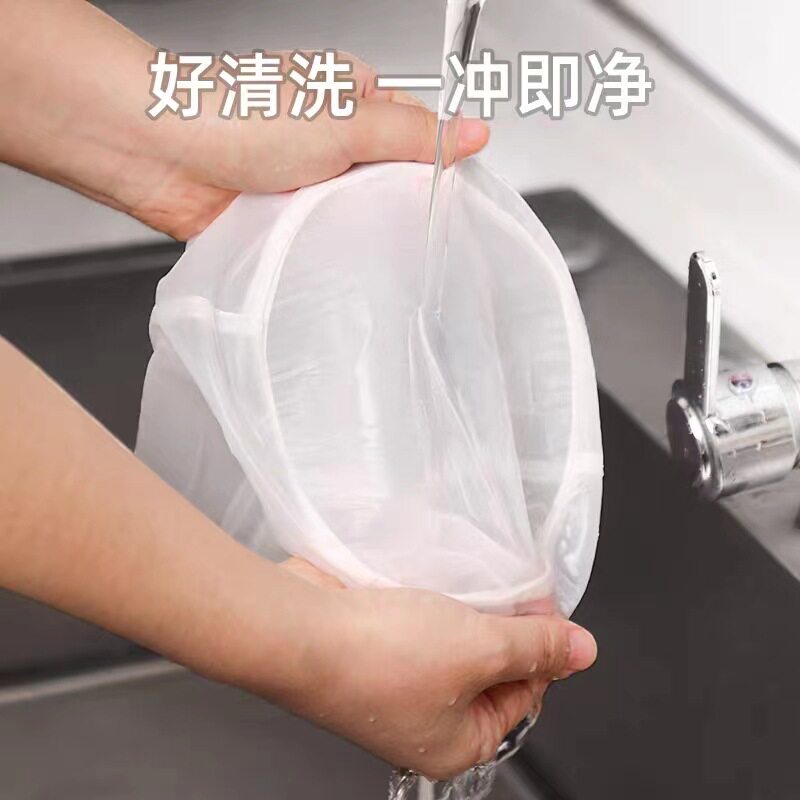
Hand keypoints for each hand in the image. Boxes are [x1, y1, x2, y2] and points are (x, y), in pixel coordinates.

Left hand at [0, 1, 488, 240]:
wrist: (159, 152)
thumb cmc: (239, 115)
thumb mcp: (348, 121)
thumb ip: (415, 135)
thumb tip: (475, 133)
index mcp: (354, 101)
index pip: (418, 134)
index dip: (440, 166)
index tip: (457, 200)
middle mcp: (332, 142)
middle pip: (389, 183)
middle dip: (398, 208)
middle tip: (409, 231)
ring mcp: (307, 183)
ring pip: (356, 217)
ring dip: (359, 233)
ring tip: (367, 245)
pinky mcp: (283, 220)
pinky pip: (320, 243)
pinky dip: (327, 253)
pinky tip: (335, 262)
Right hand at [279, 558, 596, 779]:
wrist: (297, 628)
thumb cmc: (379, 656)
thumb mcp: (481, 648)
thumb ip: (538, 647)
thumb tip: (584, 650)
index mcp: (455, 742)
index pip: (524, 696)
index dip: (543, 649)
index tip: (548, 608)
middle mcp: (423, 719)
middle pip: (487, 667)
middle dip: (503, 626)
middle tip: (515, 587)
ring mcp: (393, 682)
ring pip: (451, 640)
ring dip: (467, 608)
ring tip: (476, 578)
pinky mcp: (370, 645)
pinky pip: (417, 622)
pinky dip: (432, 600)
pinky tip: (437, 576)